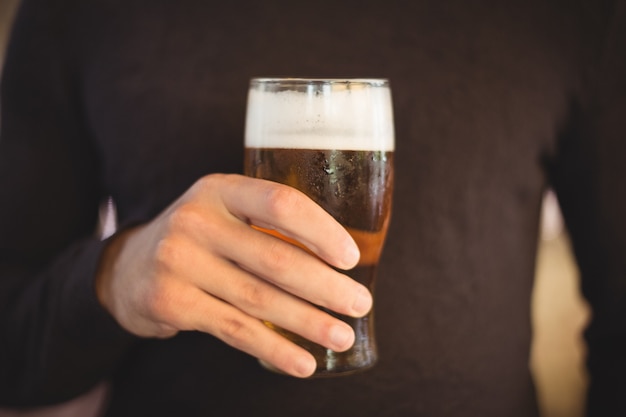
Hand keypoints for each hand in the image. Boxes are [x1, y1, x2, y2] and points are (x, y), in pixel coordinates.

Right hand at [95, 174, 370, 377]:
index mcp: (220, 190)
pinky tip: (302, 363)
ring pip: (259, 299)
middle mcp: (196, 220)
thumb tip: (339, 260)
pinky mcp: (170, 302)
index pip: (281, 203)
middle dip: (325, 286)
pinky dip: (274, 350)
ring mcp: (178, 261)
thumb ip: (266, 225)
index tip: (351, 257)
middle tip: (360, 304)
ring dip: (308, 322)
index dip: (321, 230)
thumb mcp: (223, 213)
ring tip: (341, 336)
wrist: (129, 267)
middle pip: (275, 258)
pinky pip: (235, 331)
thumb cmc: (198, 238)